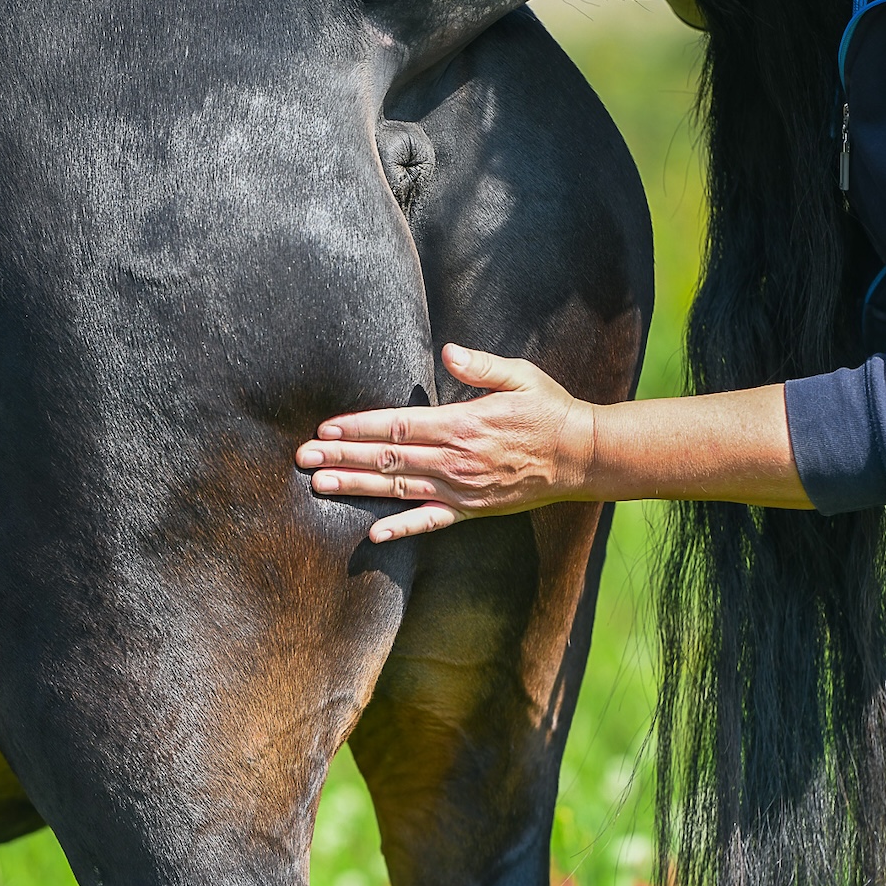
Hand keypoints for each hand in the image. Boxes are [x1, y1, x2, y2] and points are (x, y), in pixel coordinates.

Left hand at [295, 344, 595, 541]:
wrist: (582, 457)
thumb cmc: (549, 410)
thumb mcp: (520, 376)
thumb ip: (480, 366)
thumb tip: (448, 352)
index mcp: (463, 424)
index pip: (399, 425)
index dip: (359, 427)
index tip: (326, 428)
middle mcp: (456, 459)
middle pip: (388, 457)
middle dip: (342, 456)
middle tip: (304, 457)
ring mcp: (462, 488)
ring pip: (399, 487)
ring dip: (357, 486)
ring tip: (320, 484)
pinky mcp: (472, 509)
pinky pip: (432, 522)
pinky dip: (403, 528)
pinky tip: (373, 533)